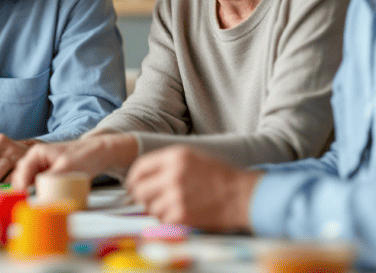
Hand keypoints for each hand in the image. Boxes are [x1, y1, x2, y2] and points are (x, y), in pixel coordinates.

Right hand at [11, 133, 138, 190]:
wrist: (100, 153)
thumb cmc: (85, 155)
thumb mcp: (68, 167)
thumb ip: (52, 177)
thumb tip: (38, 191)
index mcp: (38, 153)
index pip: (23, 170)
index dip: (21, 185)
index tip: (23, 198)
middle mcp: (37, 159)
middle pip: (22, 176)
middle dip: (22, 189)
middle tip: (28, 202)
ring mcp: (42, 167)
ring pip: (28, 181)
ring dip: (29, 191)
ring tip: (34, 203)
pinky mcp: (49, 174)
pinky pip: (38, 184)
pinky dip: (37, 192)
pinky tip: (41, 200)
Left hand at [125, 146, 261, 232]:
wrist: (243, 196)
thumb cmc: (221, 176)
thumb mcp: (194, 157)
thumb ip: (168, 163)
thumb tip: (144, 175)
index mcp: (176, 156)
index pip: (140, 167)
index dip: (133, 178)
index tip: (132, 185)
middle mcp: (173, 174)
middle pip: (139, 189)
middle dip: (141, 196)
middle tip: (148, 200)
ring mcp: (177, 195)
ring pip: (149, 206)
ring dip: (156, 209)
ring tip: (170, 206)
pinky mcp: (182, 215)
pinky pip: (162, 220)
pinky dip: (167, 219)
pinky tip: (179, 214)